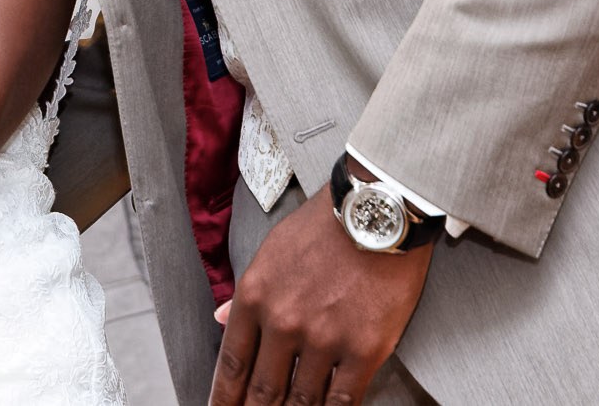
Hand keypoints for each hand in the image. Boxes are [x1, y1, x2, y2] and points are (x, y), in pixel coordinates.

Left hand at [210, 185, 430, 404]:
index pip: (232, 362)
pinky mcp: (364, 350)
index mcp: (255, 296)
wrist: (377, 213)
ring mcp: (323, 339)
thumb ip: (247, 293)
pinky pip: (342, 399)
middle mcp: (283, 322)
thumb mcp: (272, 251)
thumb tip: (221, 319)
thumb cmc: (324, 228)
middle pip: (262, 390)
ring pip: (300, 401)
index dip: (223, 397)